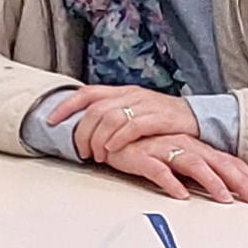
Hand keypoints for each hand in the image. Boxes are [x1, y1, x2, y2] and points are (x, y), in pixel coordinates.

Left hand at [47, 85, 198, 159]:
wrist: (198, 118)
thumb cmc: (163, 121)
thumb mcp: (135, 113)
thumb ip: (113, 117)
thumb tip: (85, 131)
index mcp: (122, 92)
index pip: (87, 93)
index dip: (66, 106)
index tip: (50, 121)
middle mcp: (130, 95)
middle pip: (95, 109)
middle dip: (83, 132)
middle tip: (81, 151)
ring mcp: (145, 105)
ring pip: (110, 117)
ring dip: (99, 139)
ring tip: (98, 156)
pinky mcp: (159, 117)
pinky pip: (133, 126)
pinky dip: (118, 139)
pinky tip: (113, 149)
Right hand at [98, 127, 247, 203]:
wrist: (108, 131)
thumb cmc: (143, 146)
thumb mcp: (174, 157)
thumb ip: (195, 171)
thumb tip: (217, 189)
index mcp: (196, 147)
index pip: (229, 162)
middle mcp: (185, 146)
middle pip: (220, 163)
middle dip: (241, 182)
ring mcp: (164, 149)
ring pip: (194, 165)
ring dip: (211, 182)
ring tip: (224, 199)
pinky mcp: (142, 156)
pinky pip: (159, 170)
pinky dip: (170, 183)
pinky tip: (181, 195)